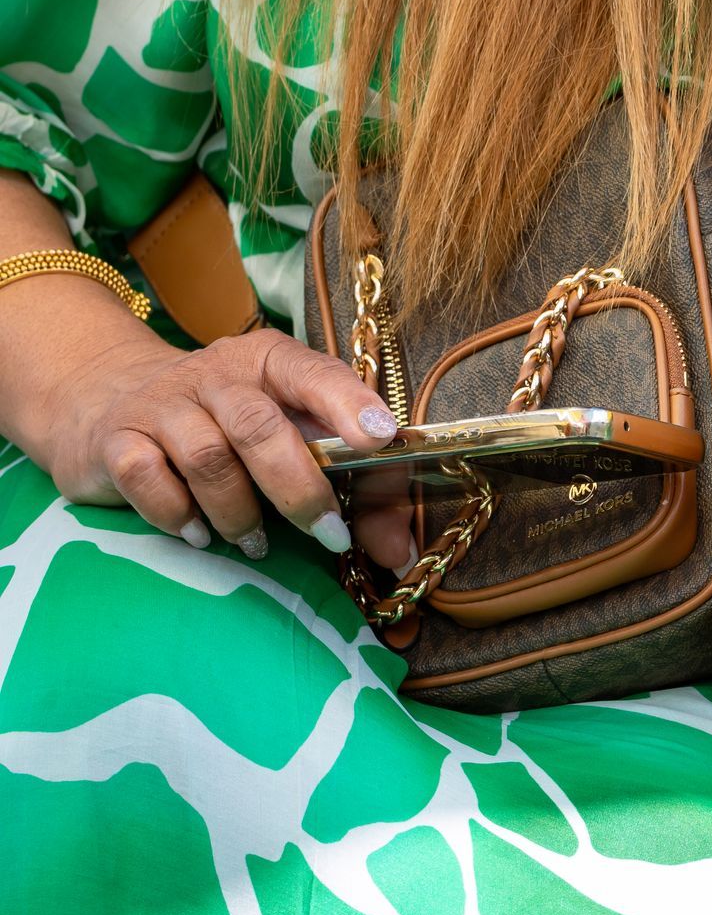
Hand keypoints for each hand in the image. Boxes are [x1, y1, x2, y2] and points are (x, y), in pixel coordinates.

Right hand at [40, 318, 414, 566]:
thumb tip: (398, 553)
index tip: (379, 439)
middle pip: (259, 425)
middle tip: (327, 536)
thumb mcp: (290, 435)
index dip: (348, 403)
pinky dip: (177, 514)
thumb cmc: (227, 425)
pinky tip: (197, 534)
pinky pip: (146, 478)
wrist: (112, 401)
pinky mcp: (117, 439)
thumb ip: (354, 489)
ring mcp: (161, 403)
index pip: (313, 373)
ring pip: (207, 457)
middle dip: (299, 488)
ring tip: (256, 541)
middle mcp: (215, 374)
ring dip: (239, 512)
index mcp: (270, 360)